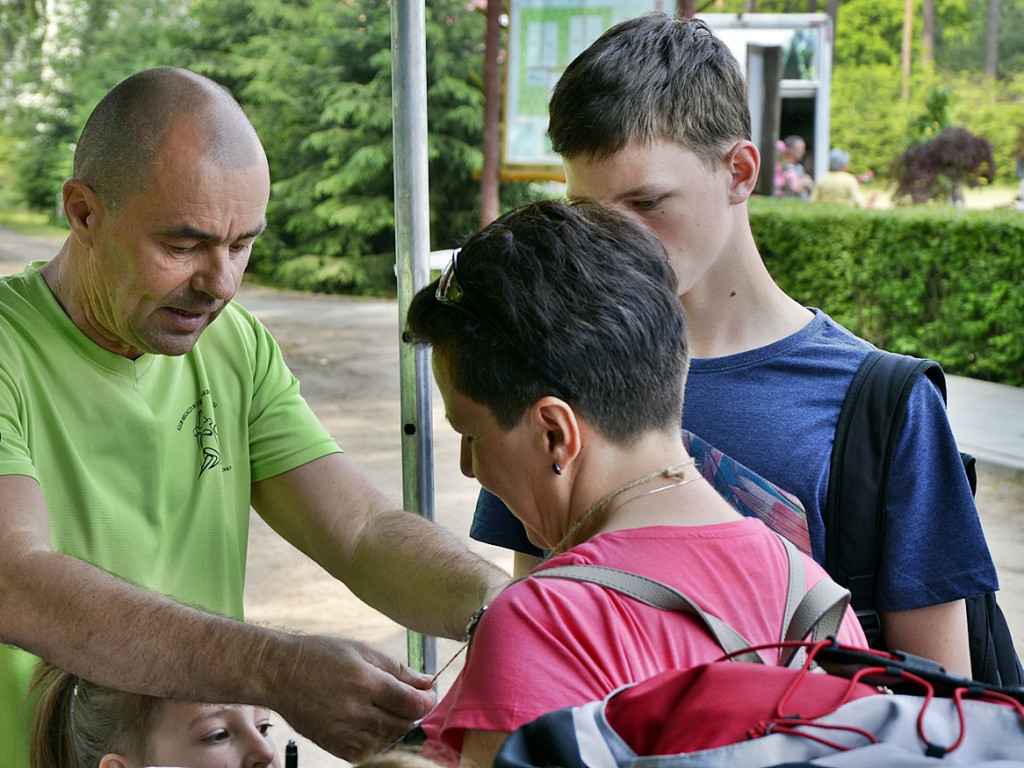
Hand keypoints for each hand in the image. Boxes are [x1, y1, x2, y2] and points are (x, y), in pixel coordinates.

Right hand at [269, 635, 434, 760]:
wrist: (279, 672)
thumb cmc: (320, 655)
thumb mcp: (362, 650)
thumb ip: (398, 669)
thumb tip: (428, 681)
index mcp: (365, 682)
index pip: (411, 703)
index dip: (427, 700)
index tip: (428, 694)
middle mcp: (355, 710)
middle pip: (403, 724)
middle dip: (413, 713)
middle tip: (408, 700)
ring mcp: (342, 731)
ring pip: (388, 740)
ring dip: (396, 728)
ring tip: (387, 709)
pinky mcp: (332, 745)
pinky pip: (366, 752)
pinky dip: (376, 742)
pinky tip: (371, 724)